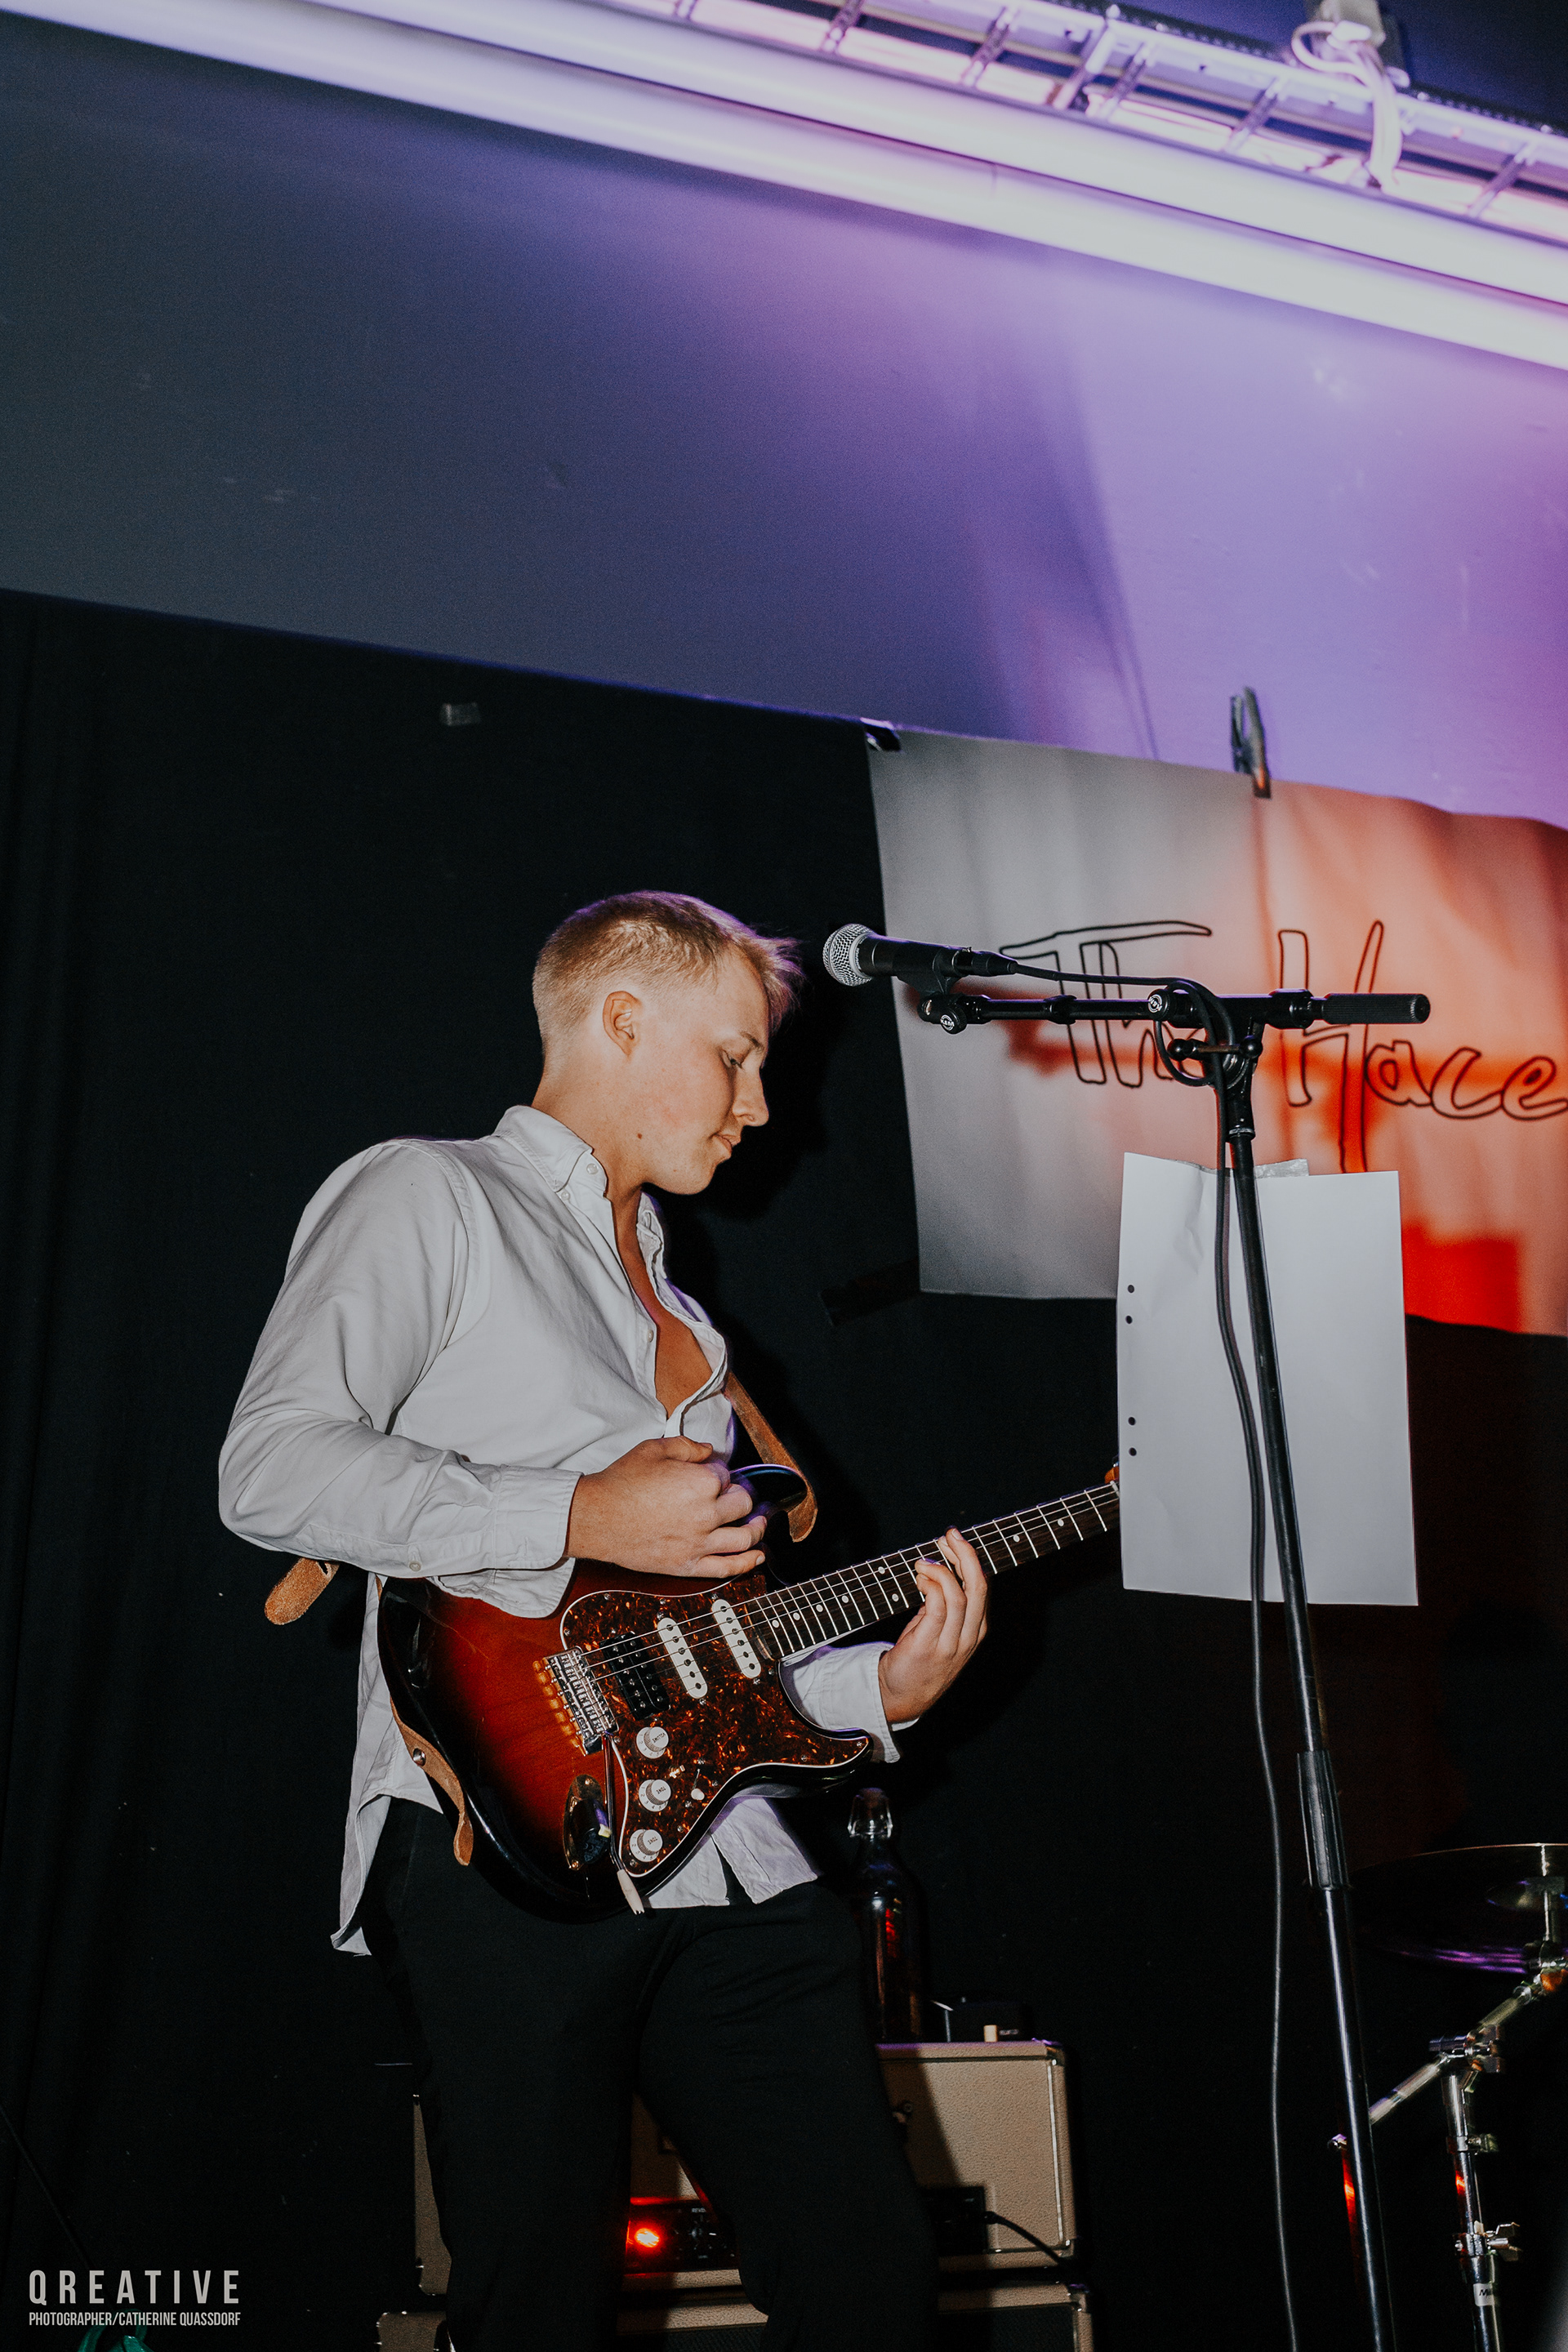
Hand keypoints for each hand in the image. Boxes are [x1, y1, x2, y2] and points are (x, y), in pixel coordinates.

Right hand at [566, 1436, 765, 1578]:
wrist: (596, 1518)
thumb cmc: (621, 1483)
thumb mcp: (654, 1449)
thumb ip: (688, 1446)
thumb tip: (709, 1451)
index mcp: (701, 1482)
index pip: (725, 1474)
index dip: (717, 1472)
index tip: (708, 1473)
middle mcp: (707, 1514)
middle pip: (742, 1504)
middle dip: (741, 1496)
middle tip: (735, 1495)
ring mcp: (699, 1543)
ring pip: (745, 1538)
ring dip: (758, 1528)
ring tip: (760, 1522)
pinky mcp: (688, 1564)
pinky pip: (727, 1567)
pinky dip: (748, 1563)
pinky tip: (758, 1557)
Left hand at [876, 1531, 987, 1723]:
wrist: (901, 1695)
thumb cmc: (919, 1657)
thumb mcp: (941, 1628)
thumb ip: (946, 1603)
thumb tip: (941, 1566)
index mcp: (976, 1628)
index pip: (983, 1586)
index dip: (969, 1557)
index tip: (953, 1538)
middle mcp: (969, 1635)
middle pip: (978, 1587)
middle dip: (965, 1554)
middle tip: (948, 1535)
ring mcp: (951, 1643)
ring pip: (959, 1595)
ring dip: (941, 1570)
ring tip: (922, 1562)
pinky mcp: (929, 1647)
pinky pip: (937, 1607)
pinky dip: (930, 1585)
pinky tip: (919, 1578)